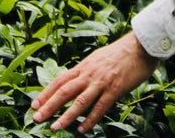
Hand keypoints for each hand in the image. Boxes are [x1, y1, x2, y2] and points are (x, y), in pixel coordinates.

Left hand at [31, 31, 160, 132]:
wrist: (140, 46)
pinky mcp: (115, 89)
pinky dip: (90, 120)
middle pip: (64, 91)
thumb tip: (74, 82)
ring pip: (80, 101)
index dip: (45, 93)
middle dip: (49, 106)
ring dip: (66, 116)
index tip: (34, 105)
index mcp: (83, 66)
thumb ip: (85, 71)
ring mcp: (102, 82)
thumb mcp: (97, 58)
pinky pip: (100, 107)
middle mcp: (89, 74)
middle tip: (36, 118)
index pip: (59, 81)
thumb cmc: (120, 53)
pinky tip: (82, 129)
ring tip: (55, 128)